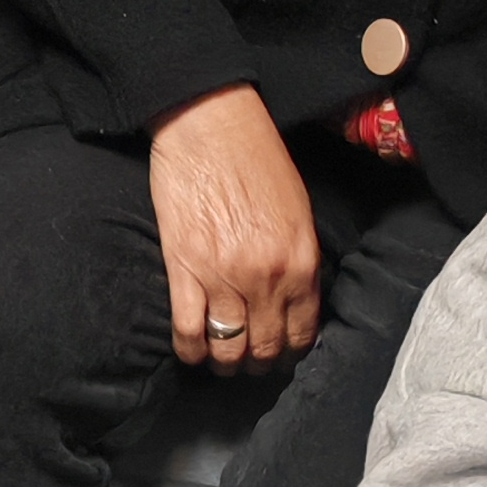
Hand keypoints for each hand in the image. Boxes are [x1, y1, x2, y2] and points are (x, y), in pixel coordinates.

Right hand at [147, 84, 320, 372]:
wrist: (211, 124)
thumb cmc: (256, 159)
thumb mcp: (298, 210)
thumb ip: (300, 259)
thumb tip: (297, 300)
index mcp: (300, 262)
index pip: (302, 333)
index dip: (290, 352)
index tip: (280, 353)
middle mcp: (267, 278)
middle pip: (265, 347)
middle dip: (258, 362)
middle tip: (249, 361)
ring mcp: (224, 276)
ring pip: (228, 346)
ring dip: (226, 362)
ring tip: (221, 360)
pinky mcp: (184, 269)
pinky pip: (189, 330)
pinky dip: (191, 350)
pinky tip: (192, 351)